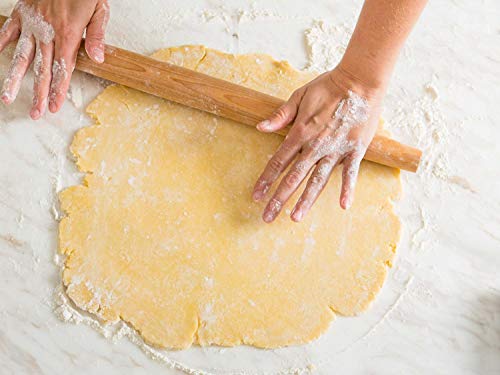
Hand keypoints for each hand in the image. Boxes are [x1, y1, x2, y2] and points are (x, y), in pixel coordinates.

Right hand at [0, 0, 108, 118]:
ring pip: (22, 56)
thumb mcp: (99, 10)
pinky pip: (8, 30)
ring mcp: (33, 23)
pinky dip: (1, 43)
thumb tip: (98, 59)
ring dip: (15, 78)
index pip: (63, 69)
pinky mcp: (22, 11)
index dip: (58, 89)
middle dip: (39, 93)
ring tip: (8, 96)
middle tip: (36, 113)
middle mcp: (48, 32)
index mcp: (69, 34)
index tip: (54, 107)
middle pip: (43, 69)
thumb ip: (98, 35)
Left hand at [252, 67, 384, 222]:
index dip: (265, 180)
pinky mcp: (355, 150)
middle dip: (278, 198)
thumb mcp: (299, 96)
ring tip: (294, 218)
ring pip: (318, 180)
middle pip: (293, 177)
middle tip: (267, 217)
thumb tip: (260, 128)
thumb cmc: (328, 86)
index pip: (277, 161)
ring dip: (306, 201)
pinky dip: (347, 189)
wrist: (360, 80)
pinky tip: (343, 206)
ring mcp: (336, 150)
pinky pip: (350, 173)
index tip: (256, 196)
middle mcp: (315, 146)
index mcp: (300, 133)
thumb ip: (280, 115)